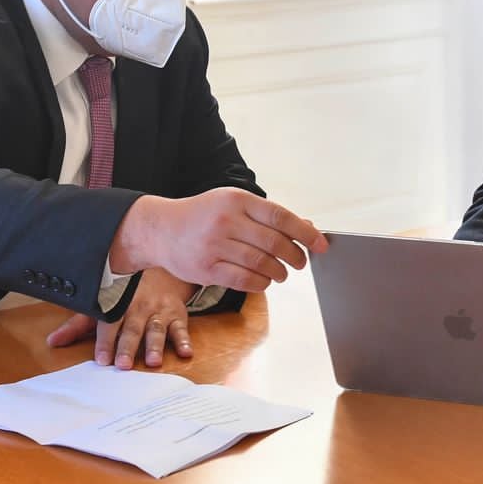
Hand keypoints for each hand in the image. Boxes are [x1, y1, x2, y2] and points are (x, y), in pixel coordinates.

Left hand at [44, 268, 196, 368]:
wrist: (160, 269)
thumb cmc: (125, 293)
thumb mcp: (100, 304)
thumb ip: (77, 325)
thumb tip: (52, 342)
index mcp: (117, 304)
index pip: (109, 324)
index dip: (106, 341)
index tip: (102, 359)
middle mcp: (138, 307)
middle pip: (132, 328)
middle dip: (128, 346)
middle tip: (124, 365)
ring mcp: (159, 311)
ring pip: (156, 329)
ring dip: (154, 345)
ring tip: (152, 362)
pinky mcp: (177, 314)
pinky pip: (181, 327)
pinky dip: (184, 340)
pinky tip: (185, 352)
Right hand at [109, 187, 328, 292]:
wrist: (161, 229)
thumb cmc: (204, 215)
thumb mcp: (234, 204)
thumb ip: (268, 215)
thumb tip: (307, 227)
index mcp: (237, 200)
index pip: (280, 217)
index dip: (305, 232)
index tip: (320, 244)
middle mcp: (226, 221)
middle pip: (274, 243)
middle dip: (295, 256)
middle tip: (301, 262)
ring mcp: (215, 245)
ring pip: (261, 264)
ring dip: (279, 272)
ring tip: (282, 272)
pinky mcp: (206, 269)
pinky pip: (244, 280)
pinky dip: (261, 283)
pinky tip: (265, 280)